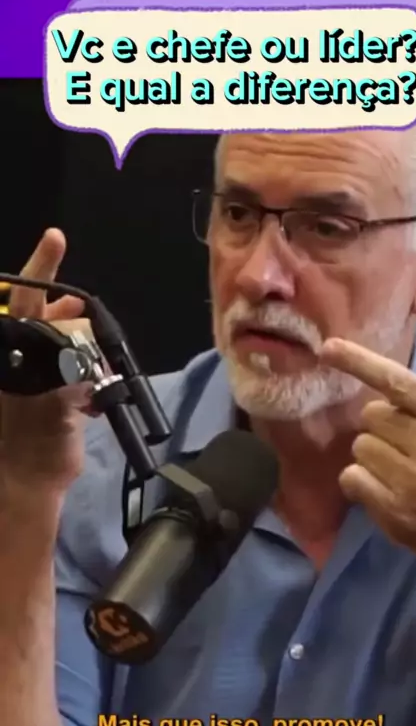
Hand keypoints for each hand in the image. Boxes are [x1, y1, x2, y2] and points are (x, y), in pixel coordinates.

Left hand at [0, 229, 91, 493]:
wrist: (27, 485)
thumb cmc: (31, 446)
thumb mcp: (50, 407)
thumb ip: (66, 373)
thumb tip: (82, 341)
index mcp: (9, 356)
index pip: (22, 303)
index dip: (38, 270)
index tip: (55, 239)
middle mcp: (17, 360)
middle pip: (40, 317)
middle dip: (64, 311)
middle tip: (82, 309)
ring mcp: (32, 377)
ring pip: (58, 342)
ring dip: (79, 343)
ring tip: (95, 354)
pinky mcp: (49, 395)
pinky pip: (68, 368)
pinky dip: (84, 371)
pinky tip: (95, 387)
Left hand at [321, 335, 415, 622]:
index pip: (402, 384)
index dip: (362, 362)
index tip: (328, 347)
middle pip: (372, 417)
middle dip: (382, 429)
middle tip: (408, 449)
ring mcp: (415, 481)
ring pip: (360, 447)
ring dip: (373, 457)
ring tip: (402, 473)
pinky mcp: (395, 511)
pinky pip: (351, 477)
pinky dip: (361, 483)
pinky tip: (387, 491)